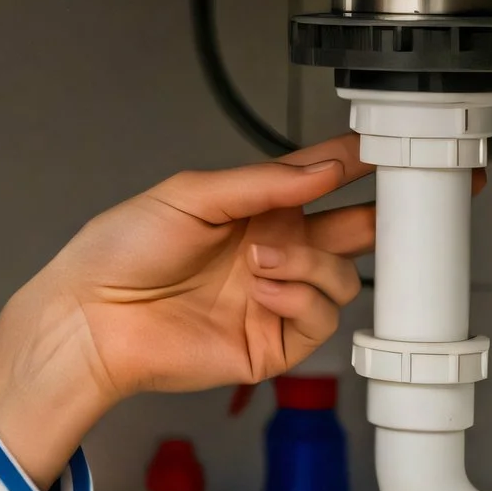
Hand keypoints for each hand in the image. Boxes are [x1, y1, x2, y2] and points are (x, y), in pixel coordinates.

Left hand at [0, 134, 386, 486]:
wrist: (93, 317)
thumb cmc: (122, 253)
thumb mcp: (191, 195)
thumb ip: (263, 182)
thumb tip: (322, 167)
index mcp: (255, 209)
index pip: (319, 180)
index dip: (355, 163)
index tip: (385, 147)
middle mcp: (273, 252)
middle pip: (349, 233)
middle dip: (377, 218)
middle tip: (398, 205)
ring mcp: (276, 299)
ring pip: (343, 279)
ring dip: (313, 263)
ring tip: (263, 259)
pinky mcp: (272, 343)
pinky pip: (320, 320)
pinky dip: (300, 299)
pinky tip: (264, 289)